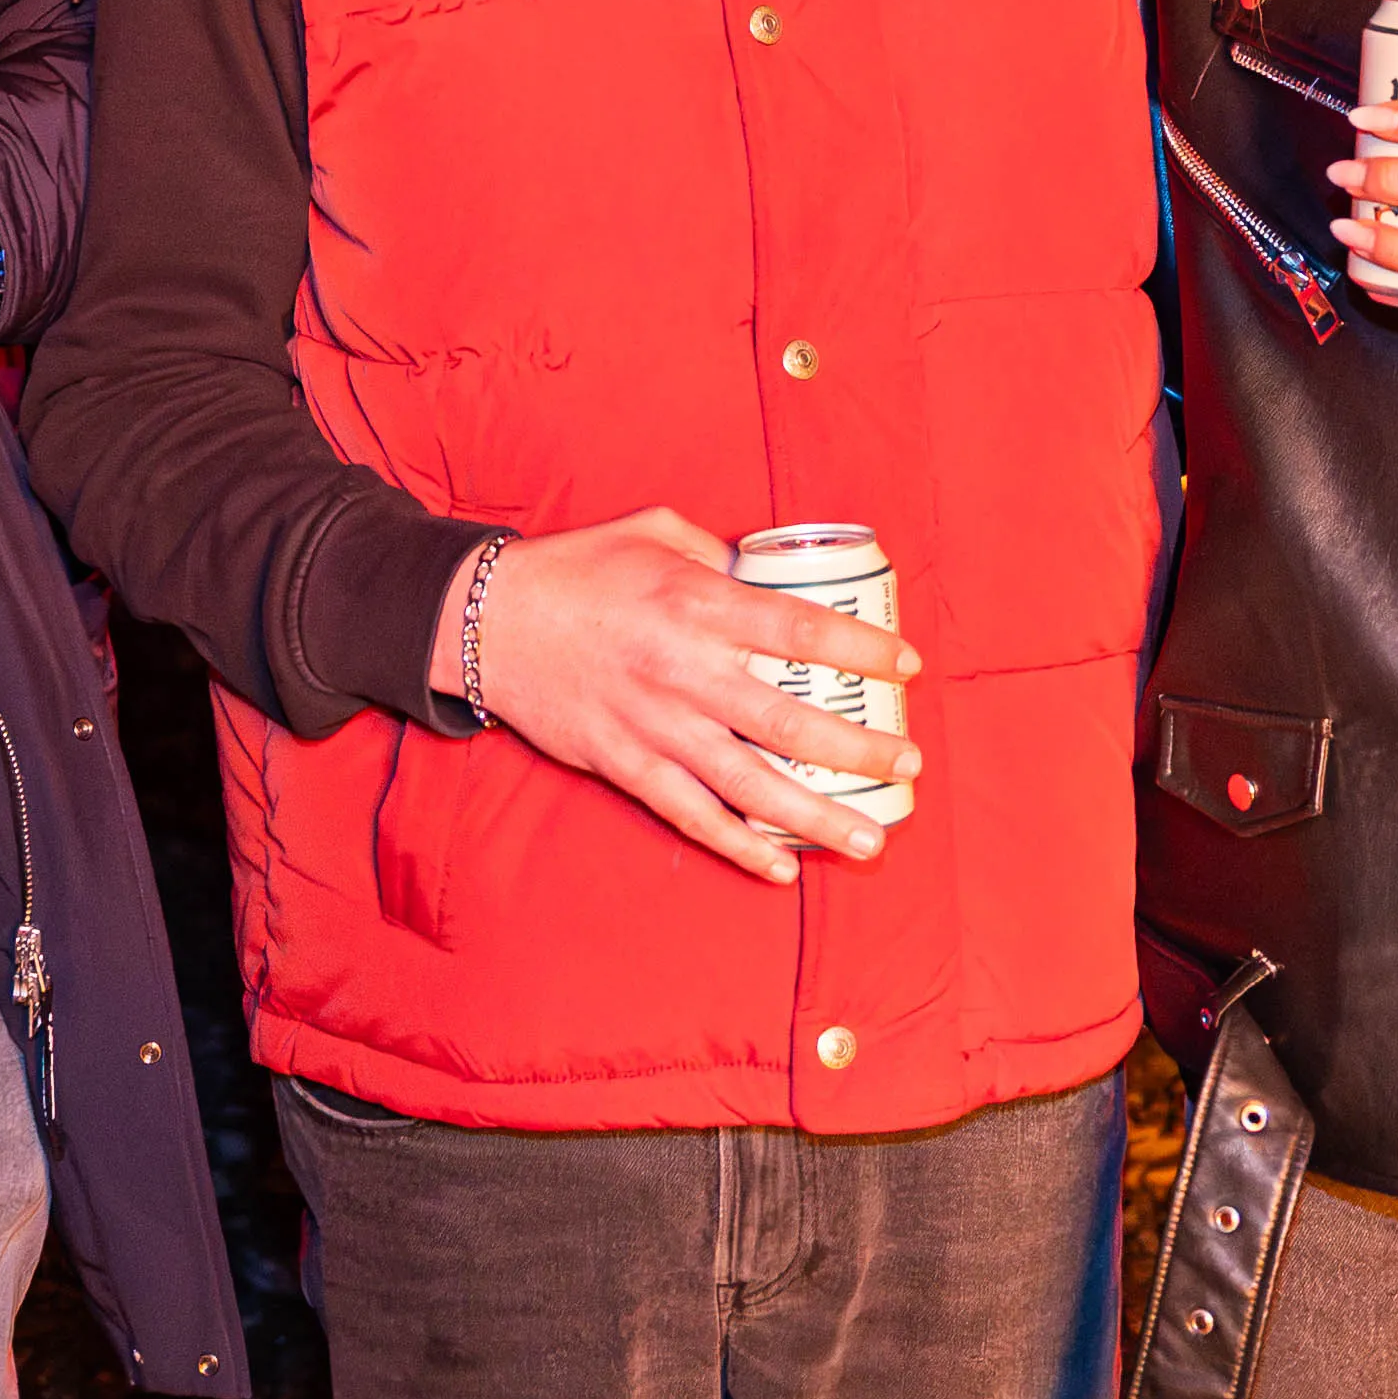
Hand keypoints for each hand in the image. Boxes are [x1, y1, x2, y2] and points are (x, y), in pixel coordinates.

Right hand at [461, 507, 920, 883]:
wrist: (488, 621)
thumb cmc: (580, 569)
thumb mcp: (657, 531)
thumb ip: (720, 555)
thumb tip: (773, 577)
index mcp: (696, 603)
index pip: (800, 631)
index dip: (861, 649)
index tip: (905, 666)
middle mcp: (682, 670)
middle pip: (790, 721)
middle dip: (860, 748)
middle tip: (909, 763)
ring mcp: (653, 726)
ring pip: (750, 784)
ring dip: (817, 817)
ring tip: (870, 839)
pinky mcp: (624, 765)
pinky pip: (691, 817)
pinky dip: (738, 846)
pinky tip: (782, 867)